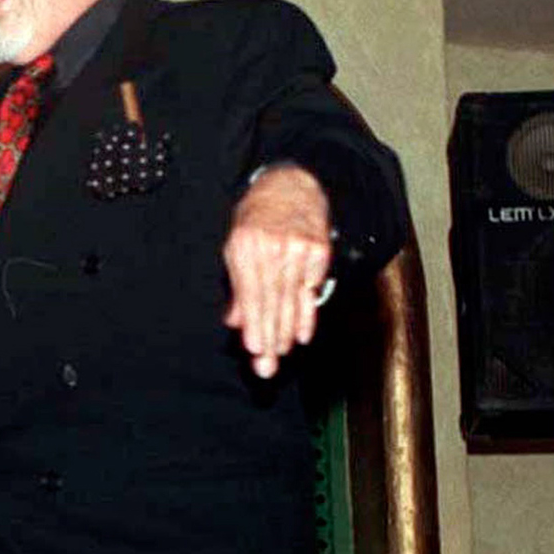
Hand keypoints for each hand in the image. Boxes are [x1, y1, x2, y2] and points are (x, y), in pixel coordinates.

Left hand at [222, 165, 332, 379]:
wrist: (291, 186)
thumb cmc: (256, 221)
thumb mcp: (236, 246)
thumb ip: (236, 285)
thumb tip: (234, 321)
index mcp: (246, 246)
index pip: (250, 293)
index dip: (254, 323)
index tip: (254, 350)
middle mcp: (273, 247)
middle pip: (272, 301)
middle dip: (269, 337)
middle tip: (267, 367)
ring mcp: (299, 248)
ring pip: (292, 299)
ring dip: (286, 332)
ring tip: (281, 355)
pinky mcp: (319, 250)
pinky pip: (312, 290)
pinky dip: (306, 314)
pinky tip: (302, 334)